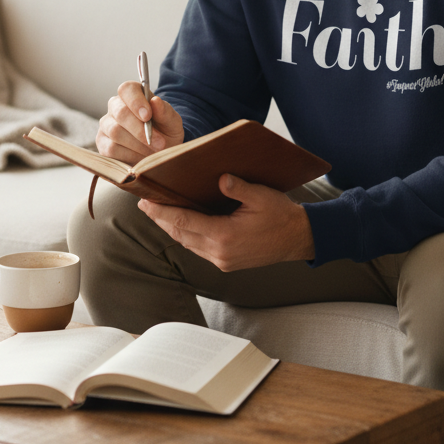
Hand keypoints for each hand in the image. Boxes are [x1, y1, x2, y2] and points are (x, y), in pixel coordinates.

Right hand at [97, 81, 184, 164]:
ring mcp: (106, 125)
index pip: (127, 89)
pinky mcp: (103, 143)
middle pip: (120, 113)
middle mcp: (115, 107)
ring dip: (138, 144)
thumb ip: (165, 111)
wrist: (162, 152)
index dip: (136, 102)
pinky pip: (111, 149)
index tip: (148, 116)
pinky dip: (130, 155)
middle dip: (140, 130)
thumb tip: (155, 101)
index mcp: (132, 94)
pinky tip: (141, 158)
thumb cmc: (165, 131)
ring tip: (153, 151)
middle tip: (159, 143)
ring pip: (116, 132)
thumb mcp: (172, 122)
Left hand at [137, 175, 314, 270]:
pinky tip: (181, 225)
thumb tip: (220, 179)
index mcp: (225, 235)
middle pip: (180, 234)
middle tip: (145, 205)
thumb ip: (238, 188)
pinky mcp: (226, 263)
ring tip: (158, 214)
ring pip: (187, 244)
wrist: (298, 239)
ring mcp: (222, 260)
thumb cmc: (281, 215)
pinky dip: (186, 236)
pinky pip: (198, 249)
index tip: (146, 202)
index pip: (184, 221)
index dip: (162, 212)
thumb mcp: (261, 196)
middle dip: (161, 219)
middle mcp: (219, 252)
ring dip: (172, 228)